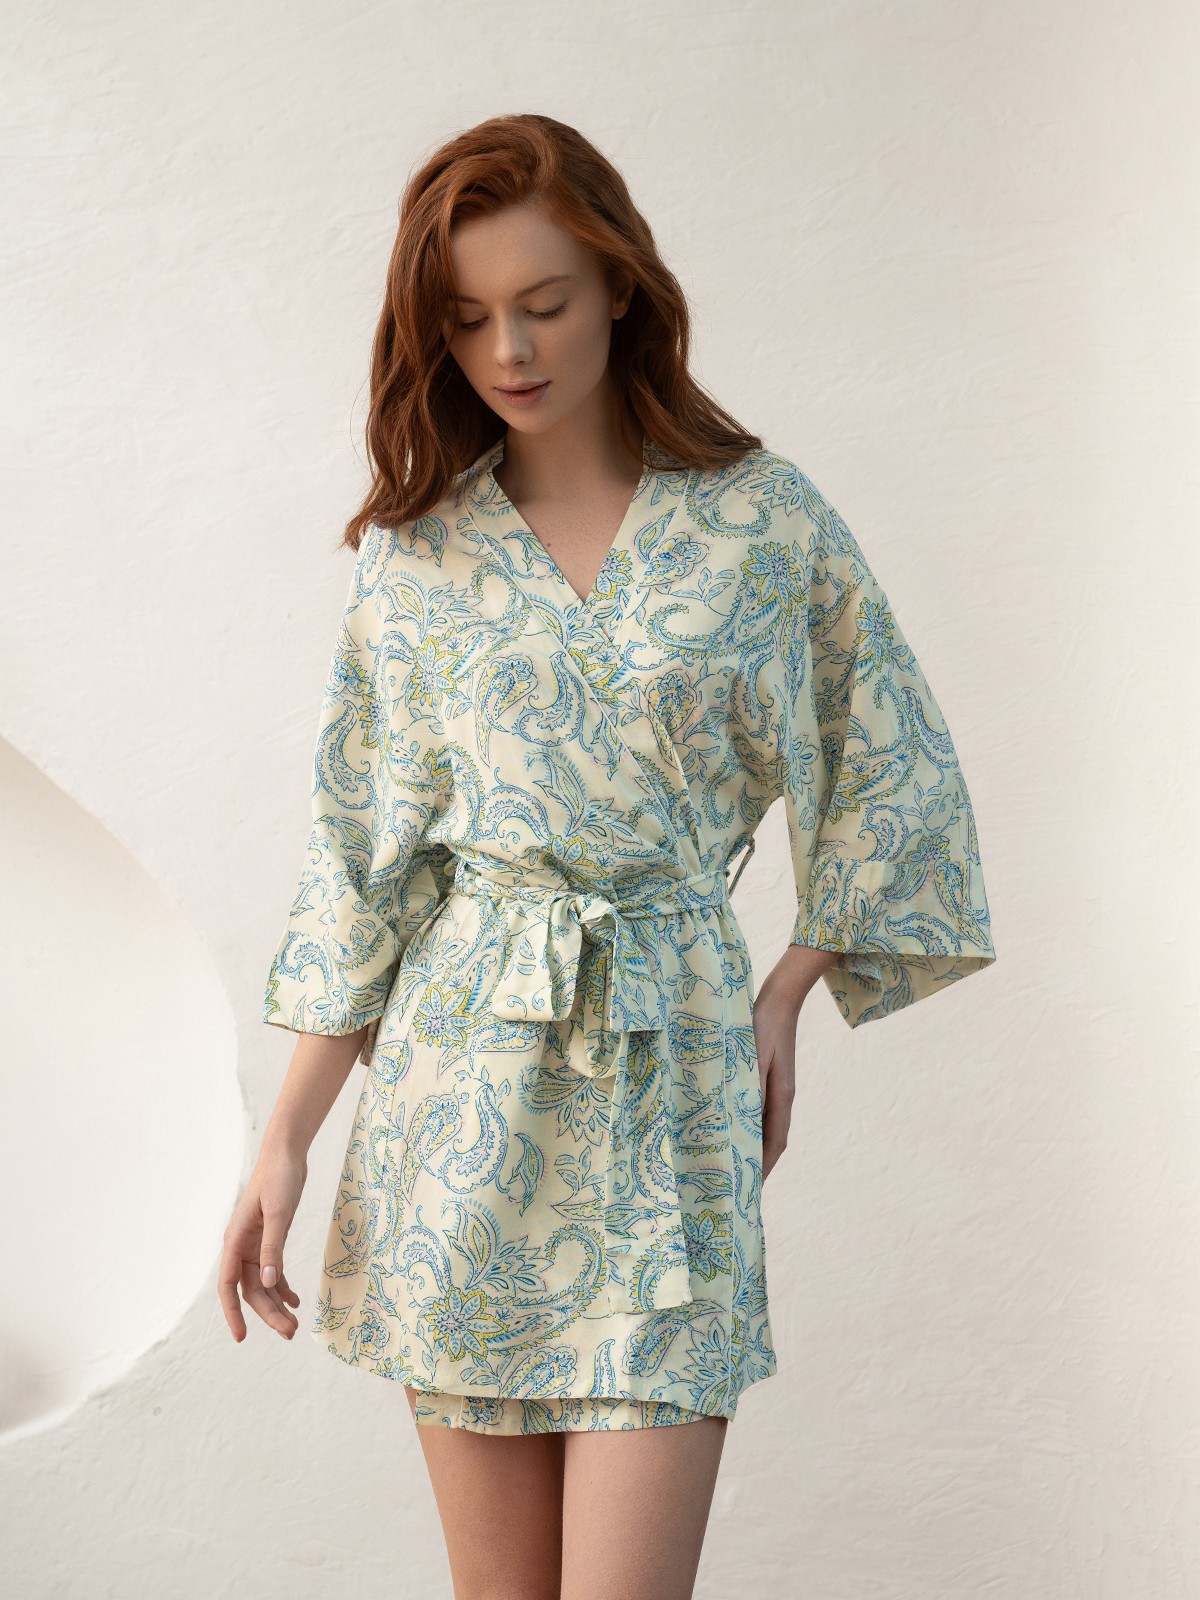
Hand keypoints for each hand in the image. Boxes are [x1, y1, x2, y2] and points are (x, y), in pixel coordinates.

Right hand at [218, 1147, 306, 1341]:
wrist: (285, 1155)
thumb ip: (273, 1247)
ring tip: (294, 1325)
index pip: (228, 1286)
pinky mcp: (270, 1240)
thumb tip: (270, 1283)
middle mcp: (241, 1247)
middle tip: (290, 1333)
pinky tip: (295, 1301)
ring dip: (277, 1304)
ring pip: (264, 1284)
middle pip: (251, 1290)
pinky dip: (283, 1287)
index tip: (241, 1337)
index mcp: (235, 1241)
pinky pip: (273, 1271)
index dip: (233, 1312)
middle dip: (268, 1313)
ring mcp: (255, 1245)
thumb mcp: (277, 1213)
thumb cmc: (278, 1179)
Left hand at [750, 984, 797, 1181]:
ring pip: (765, 1126)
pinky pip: (760, 1110)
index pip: (775, 1142)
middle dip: (759, 1164)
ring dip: (754, 1147)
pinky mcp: (769, 1078)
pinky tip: (735, 1128)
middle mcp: (782, 1097)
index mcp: (782, 1096)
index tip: (752, 1190)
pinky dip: (749, 1126)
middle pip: (772, 1139)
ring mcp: (777, 1088)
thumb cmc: (763, 1025)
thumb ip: (749, 1088)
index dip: (764, 1167)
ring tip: (734, 1166)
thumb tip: (743, 1121)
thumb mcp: (752, 1056)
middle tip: (740, 1187)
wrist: (778, 998)